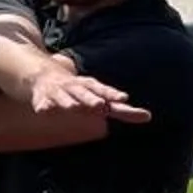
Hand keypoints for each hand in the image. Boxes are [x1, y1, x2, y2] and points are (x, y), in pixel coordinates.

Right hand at [28, 62, 150, 122]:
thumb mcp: (102, 98)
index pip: (105, 91)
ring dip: (69, 102)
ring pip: (65, 97)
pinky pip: (44, 104)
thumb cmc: (81, 91)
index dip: (114, 95)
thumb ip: (122, 109)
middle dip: (92, 99)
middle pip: (86, 94)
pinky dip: (45, 107)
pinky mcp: (44, 99)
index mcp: (92, 88)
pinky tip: (45, 111)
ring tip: (73, 107)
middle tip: (100, 106)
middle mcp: (77, 88)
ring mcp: (60, 93)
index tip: (124, 98)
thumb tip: (148, 117)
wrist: (46, 76)